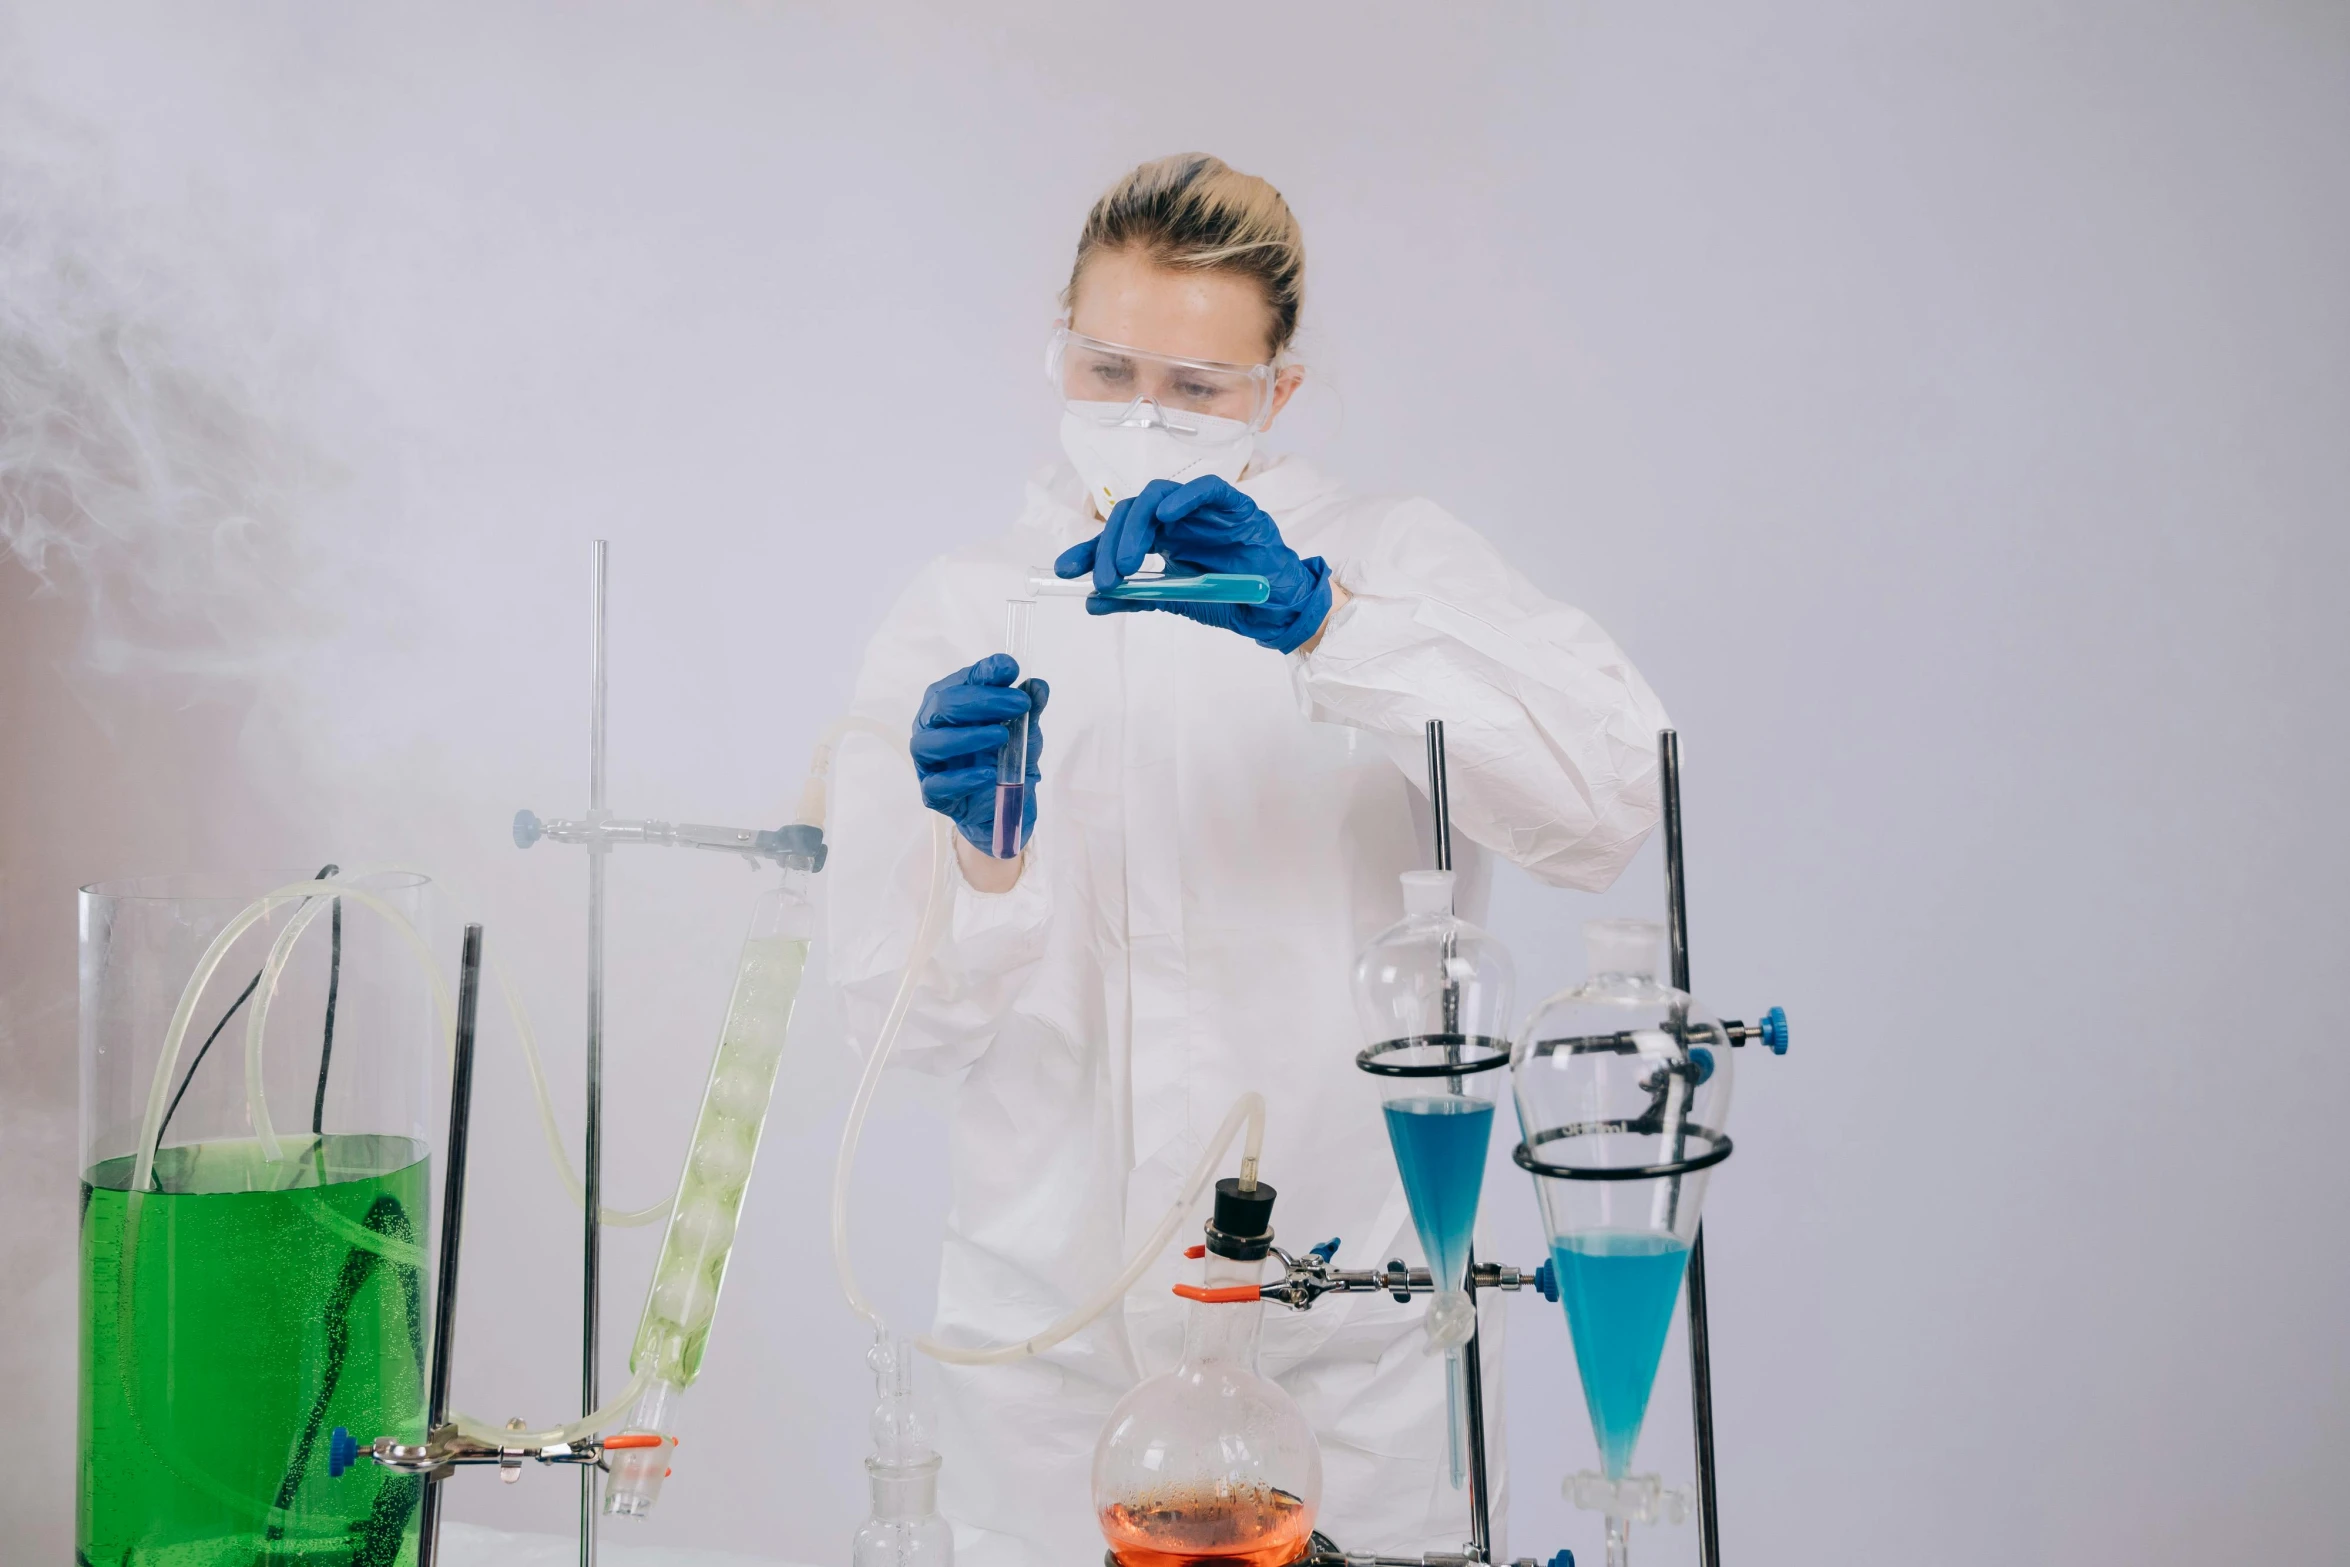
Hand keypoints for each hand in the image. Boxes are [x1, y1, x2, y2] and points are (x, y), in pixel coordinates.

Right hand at [909, 654, 1048, 855]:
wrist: (1005, 806)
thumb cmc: (1005, 759)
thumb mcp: (1025, 732)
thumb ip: (1030, 710)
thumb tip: (1038, 686)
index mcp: (950, 702)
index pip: (963, 680)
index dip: (985, 672)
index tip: (1010, 668)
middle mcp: (932, 726)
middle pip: (943, 705)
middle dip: (982, 700)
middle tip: (1019, 704)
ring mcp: (928, 761)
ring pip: (930, 743)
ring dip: (968, 737)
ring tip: (1002, 737)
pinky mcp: (932, 794)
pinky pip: (938, 785)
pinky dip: (963, 779)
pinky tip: (988, 775)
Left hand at [1051, 475, 1334, 653]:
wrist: (1273, 609)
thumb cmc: (1229, 597)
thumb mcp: (1174, 600)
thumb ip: (1135, 598)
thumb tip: (1091, 602)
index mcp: (1163, 536)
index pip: (1118, 532)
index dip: (1089, 549)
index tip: (1065, 571)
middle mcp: (1178, 517)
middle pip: (1131, 512)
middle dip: (1109, 543)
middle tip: (1104, 578)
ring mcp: (1204, 509)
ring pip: (1160, 496)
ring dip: (1136, 526)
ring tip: (1126, 562)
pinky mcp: (1235, 506)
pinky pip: (1208, 489)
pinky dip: (1185, 498)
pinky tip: (1164, 518)